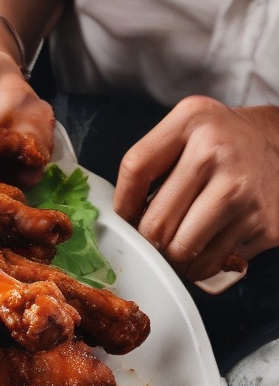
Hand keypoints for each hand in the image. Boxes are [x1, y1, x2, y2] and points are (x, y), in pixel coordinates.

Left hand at [114, 97, 278, 282]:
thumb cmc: (221, 144)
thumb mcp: (185, 131)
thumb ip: (150, 164)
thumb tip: (121, 222)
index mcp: (192, 121)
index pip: (136, 168)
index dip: (122, 204)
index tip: (127, 216)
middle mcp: (219, 153)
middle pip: (155, 224)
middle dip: (148, 240)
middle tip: (154, 237)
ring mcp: (244, 191)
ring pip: (180, 252)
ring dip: (171, 258)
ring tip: (178, 242)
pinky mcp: (264, 224)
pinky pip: (210, 264)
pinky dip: (200, 264)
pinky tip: (208, 242)